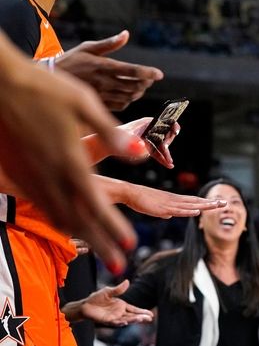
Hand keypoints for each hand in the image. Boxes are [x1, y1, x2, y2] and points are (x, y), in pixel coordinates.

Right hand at [0, 33, 139, 273]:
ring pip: (58, 215)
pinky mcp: (20, 172)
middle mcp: (50, 175)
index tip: (129, 247)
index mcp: (70, 161)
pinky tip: (68, 220)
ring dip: (82, 234)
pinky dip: (60, 218)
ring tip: (98, 247)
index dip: (113, 229)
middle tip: (118, 266)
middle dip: (101, 244)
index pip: (96, 205)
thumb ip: (113, 135)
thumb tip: (142, 156)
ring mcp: (31, 177)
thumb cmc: (44, 89)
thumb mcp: (84, 105)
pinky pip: (43, 204)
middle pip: (79, 220)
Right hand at [57, 31, 163, 110]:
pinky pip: (120, 105)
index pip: (131, 70)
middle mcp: (103, 82)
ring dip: (138, 92)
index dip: (148, 73)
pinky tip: (127, 94)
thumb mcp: (88, 48)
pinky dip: (128, 101)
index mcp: (102, 66)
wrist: (51, 78)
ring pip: (128, 97)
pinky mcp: (98, 104)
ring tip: (140, 85)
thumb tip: (126, 34)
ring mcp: (101, 95)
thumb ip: (109, 43)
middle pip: (133, 86)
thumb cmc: (71, 60)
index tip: (159, 74)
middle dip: (146, 83)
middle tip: (150, 79)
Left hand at [64, 280, 153, 325]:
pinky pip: (115, 323)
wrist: (85, 305)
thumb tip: (127, 281)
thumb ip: (118, 289)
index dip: (142, 312)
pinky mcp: (107, 321)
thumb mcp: (108, 291)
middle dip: (142, 317)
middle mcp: (119, 313)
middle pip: (133, 316)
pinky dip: (121, 323)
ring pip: (126, 320)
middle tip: (150, 318)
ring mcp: (114, 317)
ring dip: (134, 320)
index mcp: (122, 305)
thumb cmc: (96, 298)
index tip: (151, 314)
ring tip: (142, 319)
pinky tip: (126, 322)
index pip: (135, 310)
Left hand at [84, 117, 179, 167]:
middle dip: (167, 143)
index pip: (163, 121)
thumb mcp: (126, 138)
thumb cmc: (115, 137)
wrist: (107, 145)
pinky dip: (162, 158)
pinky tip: (168, 164)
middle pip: (165, 135)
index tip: (175, 131)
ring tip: (169, 163)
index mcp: (146, 122)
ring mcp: (149, 138)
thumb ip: (135, 143)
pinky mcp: (147, 147)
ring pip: (162, 146)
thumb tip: (145, 150)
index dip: (171, 125)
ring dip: (166, 154)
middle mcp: (150, 129)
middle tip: (165, 149)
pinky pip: (157, 153)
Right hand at [96, 175, 225, 217]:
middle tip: (225, 202)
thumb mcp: (156, 209)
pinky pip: (178, 210)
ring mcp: (170, 204)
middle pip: (196, 202)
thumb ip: (164, 211)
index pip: (194, 201)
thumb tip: (169, 216)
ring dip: (205, 206)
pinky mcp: (162, 208)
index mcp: (174, 200)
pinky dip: (188, 211)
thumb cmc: (141, 200)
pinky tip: (197, 212)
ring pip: (191, 205)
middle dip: (211, 203)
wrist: (129, 193)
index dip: (206, 202)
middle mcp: (175, 200)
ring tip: (217, 206)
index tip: (218, 202)